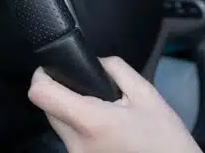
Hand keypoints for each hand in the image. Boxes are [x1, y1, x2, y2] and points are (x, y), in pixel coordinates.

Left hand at [28, 57, 200, 152]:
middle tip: (90, 88)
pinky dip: (81, 128)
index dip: (42, 76)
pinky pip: (71, 138)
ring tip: (104, 110)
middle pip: (48, 109)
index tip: (54, 68)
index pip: (41, 95)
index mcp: (90, 121)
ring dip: (73, 112)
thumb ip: (116, 70)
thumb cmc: (163, 136)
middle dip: (62, 93)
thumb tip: (94, 61)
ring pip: (59, 124)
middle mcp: (75, 143)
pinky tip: (106, 128)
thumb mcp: (146, 94)